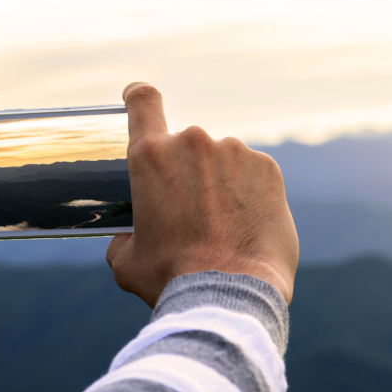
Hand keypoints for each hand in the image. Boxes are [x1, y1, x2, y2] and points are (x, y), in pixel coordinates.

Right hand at [106, 83, 298, 305]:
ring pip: (222, 161)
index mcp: (150, 156)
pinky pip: (253, 173)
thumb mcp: (128, 262)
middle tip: (193, 216)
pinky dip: (249, 193)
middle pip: (186, 147)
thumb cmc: (172, 278)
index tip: (139, 97)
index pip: (143, 102)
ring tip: (223, 228)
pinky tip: (246, 226)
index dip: (139, 97)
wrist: (228, 294)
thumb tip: (126, 240)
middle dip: (189, 174)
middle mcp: (192, 142)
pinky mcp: (268, 167)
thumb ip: (124, 240)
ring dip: (220, 183)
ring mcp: (234, 151)